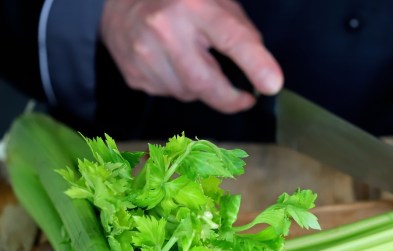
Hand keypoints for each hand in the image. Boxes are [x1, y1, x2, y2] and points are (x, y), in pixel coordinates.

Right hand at [100, 0, 282, 112]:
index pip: (232, 39)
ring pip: (187, 94)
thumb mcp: (216, 3)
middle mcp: (165, 29)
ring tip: (195, 63)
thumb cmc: (180, 1)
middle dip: (231, 99)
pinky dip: (178, 87)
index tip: (271, 86)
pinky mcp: (133, 73)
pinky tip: (171, 65)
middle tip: (245, 98)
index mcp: (195, 6)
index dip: (255, 65)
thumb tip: (263, 75)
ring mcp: (143, 53)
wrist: (121, 0)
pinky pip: (168, 94)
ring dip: (201, 89)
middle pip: (206, 83)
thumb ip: (241, 34)